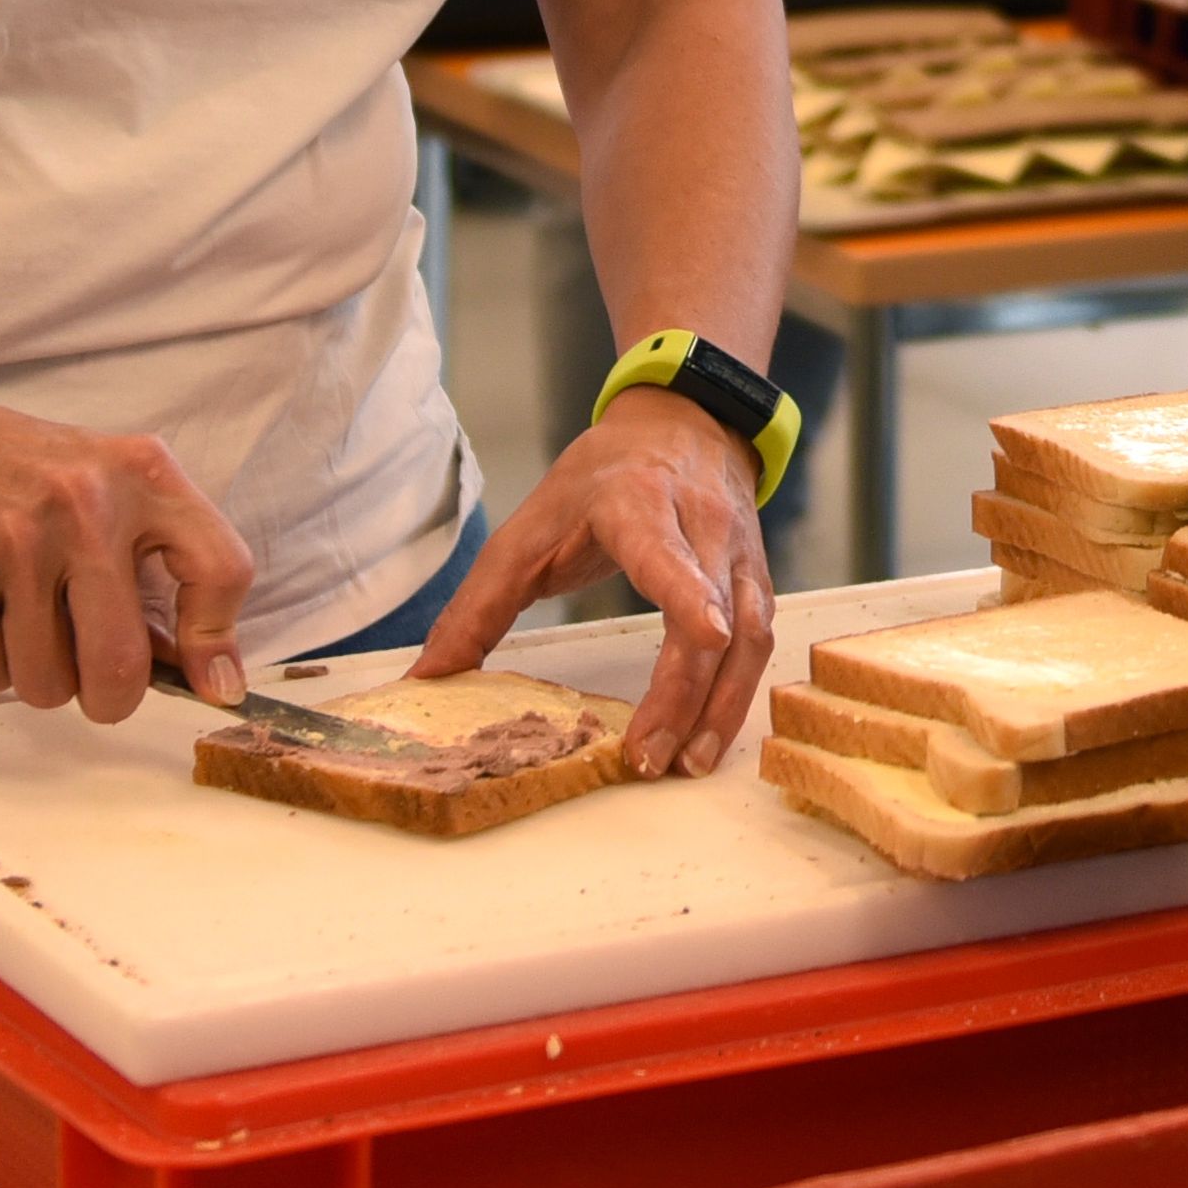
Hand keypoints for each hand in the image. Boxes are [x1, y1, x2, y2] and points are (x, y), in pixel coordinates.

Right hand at [0, 388, 254, 720]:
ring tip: (24, 624)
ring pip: (49, 683)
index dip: (217, 642)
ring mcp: (18, 541)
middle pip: (122, 663)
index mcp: (145, 475)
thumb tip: (197, 667)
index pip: (220, 568)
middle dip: (111, 699)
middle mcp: (88, 505)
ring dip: (39, 678)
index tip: (211, 682)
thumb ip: (156, 559)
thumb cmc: (24, 473)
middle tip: (94, 684)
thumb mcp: (108, 484)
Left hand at [415, 384, 775, 773]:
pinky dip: (736, 697)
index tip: (706, 636)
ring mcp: (740, 554)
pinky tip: (707, 738)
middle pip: (715, 617)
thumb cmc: (600, 478)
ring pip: (749, 639)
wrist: (681, 423)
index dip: (690, 594)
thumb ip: (478, 605)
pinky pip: (760, 645)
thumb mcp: (528, 528)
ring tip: (684, 764)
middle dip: (687, 694)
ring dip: (721, 708)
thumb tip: (427, 679)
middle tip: (650, 757)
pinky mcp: (757, 580)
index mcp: (640, 505)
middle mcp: (702, 528)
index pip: (669, 554)